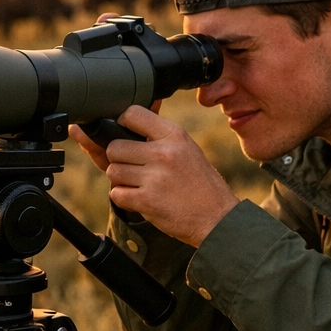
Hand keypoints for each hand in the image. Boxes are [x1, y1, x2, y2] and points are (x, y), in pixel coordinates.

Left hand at [68, 105, 238, 246]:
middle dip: (119, 159)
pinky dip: (125, 198)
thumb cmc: (199, 182)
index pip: (132, 114)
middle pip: (115, 147)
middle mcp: (164, 153)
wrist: (216, 216)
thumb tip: (121, 121)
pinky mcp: (147, 201)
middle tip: (135, 167)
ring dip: (122, 180)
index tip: (126, 134)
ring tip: (141, 184)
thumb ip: (158, 136)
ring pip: (113, 171)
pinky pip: (116, 194)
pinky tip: (142, 199)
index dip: (122, 123)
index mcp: (175, 135)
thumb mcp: (186, 148)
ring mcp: (155, 177)